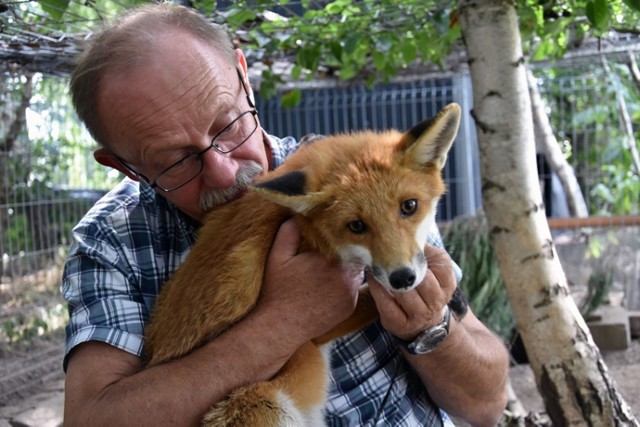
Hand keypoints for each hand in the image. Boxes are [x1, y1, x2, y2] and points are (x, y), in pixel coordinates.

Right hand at [258, 218, 363, 346]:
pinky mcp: (350, 306)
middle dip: (346, 252)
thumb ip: (289, 233)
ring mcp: (350, 292)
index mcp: (330, 258)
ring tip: (330, 268)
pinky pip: (353, 289)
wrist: (281, 326)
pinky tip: (328, 287)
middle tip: (334, 250)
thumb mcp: (277, 256)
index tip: (335, 235)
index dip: (342, 236)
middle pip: (354, 255)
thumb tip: (297, 215)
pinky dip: (345, 286)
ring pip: (356, 272)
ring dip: (347, 269)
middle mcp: (346, 275)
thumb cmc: (277, 290)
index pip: (347, 239)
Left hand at [368, 244, 456, 340]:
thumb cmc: (424, 285)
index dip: (420, 255)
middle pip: (419, 279)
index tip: (403, 245)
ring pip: (402, 292)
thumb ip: (424, 249)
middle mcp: (437, 301)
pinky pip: (386, 304)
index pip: (440, 265)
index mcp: (447, 283)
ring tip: (376, 265)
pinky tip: (372, 279)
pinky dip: (377, 290)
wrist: (424, 322)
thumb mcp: (432, 266)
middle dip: (401, 267)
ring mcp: (419, 315)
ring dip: (387, 277)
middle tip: (385, 253)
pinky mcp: (400, 324)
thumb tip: (407, 225)